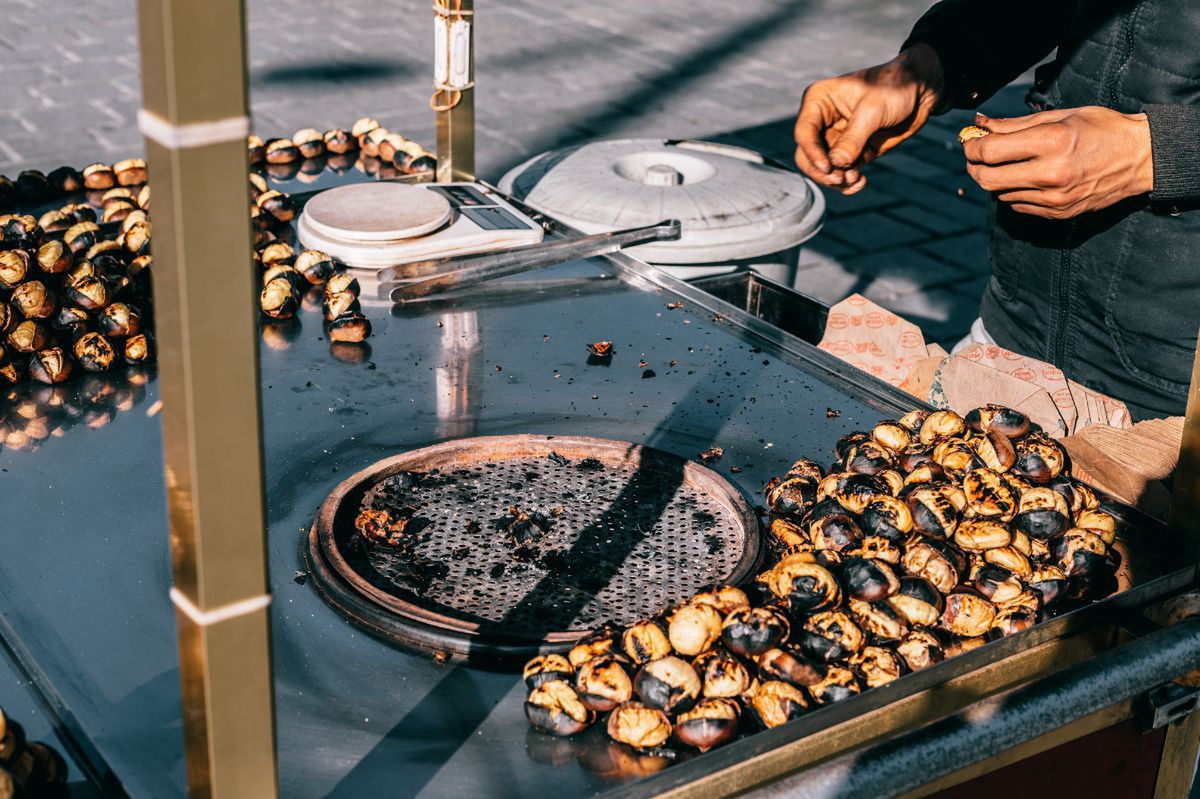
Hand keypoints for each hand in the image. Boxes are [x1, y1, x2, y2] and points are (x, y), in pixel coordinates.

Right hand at [794, 43, 943, 194]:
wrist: (921, 91)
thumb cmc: (894, 87)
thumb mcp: (873, 110)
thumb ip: (853, 139)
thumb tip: (836, 165)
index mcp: (819, 101)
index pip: (804, 132)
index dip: (812, 153)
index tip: (829, 168)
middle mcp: (823, 121)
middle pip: (807, 155)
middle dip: (823, 171)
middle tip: (840, 178)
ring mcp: (837, 138)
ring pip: (824, 169)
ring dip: (837, 179)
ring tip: (856, 179)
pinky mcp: (852, 152)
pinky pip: (842, 173)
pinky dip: (848, 183)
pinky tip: (860, 181)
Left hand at [963, 107, 1152, 218]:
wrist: (1140, 158)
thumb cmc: (1101, 128)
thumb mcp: (1060, 116)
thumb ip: (1015, 125)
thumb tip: (979, 124)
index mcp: (1051, 143)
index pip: (990, 152)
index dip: (972, 146)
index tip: (969, 141)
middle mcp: (1050, 175)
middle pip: (987, 178)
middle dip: (974, 166)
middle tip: (975, 155)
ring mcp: (1053, 199)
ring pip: (1000, 193)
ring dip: (994, 178)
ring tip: (1004, 163)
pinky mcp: (1057, 213)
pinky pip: (1017, 205)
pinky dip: (1011, 191)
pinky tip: (1023, 177)